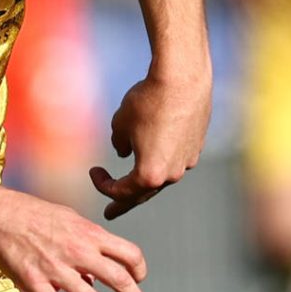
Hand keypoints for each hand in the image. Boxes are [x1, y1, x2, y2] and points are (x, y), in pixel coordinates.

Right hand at [0, 186, 148, 291]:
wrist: (0, 215)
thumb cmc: (35, 214)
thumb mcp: (70, 220)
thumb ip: (87, 244)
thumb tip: (94, 277)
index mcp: (90, 234)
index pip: (130, 253)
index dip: (140, 270)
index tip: (138, 281)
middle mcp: (78, 252)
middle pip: (119, 279)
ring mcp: (57, 269)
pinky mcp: (36, 282)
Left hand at [89, 69, 210, 219]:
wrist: (182, 78)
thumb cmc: (147, 101)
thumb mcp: (120, 124)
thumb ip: (119, 144)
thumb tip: (124, 152)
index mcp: (148, 174)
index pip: (120, 191)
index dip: (102, 185)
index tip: (93, 171)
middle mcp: (171, 174)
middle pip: (143, 194)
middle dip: (123, 203)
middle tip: (110, 213)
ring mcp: (187, 162)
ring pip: (162, 176)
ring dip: (144, 179)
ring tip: (134, 183)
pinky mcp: (197, 146)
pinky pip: (175, 160)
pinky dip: (161, 161)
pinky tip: (156, 153)